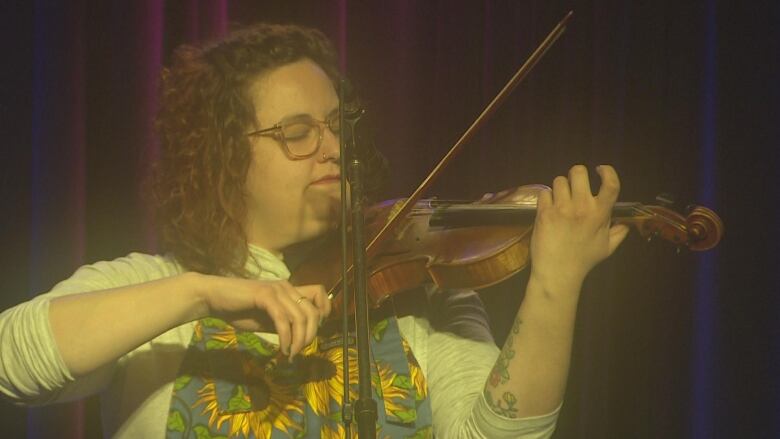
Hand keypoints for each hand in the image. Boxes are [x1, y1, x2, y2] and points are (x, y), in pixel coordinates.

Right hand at [195, 275, 330, 358]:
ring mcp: (276, 289)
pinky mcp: (264, 295)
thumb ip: (284, 325)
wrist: (212, 299)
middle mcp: (286, 286)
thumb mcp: (267, 320)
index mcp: (289, 290)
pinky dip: (285, 337)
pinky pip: (282, 319)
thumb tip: (300, 340)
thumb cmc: (238, 310)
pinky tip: (282, 349)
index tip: (314, 332)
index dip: (324, 312)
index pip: (320, 293)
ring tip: (290, 354)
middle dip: (311, 335)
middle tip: (298, 352)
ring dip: (298, 340)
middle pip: (313, 311)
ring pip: (300, 317)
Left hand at [530, 165, 629, 294]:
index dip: (607, 171)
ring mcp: (561, 208)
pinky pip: (545, 193)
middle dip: (577, 176)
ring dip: (560, 188)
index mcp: (600, 213)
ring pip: (559, 180)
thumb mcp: (607, 248)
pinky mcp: (544, 212)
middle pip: (578, 172)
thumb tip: (626, 223)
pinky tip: (549, 209)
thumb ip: (618, 233)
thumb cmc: (583, 260)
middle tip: (575, 187)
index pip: (611, 183)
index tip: (600, 170)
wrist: (557, 272)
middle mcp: (581, 206)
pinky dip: (547, 199)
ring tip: (561, 200)